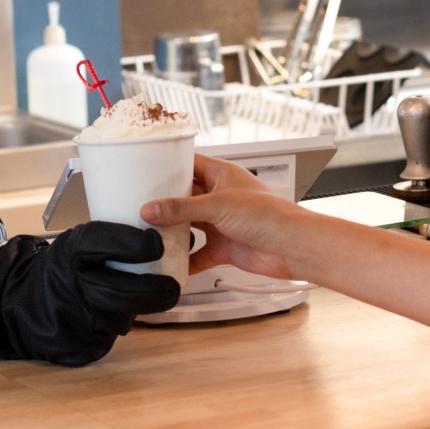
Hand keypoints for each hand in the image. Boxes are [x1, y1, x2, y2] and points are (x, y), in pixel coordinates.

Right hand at [0, 221, 180, 365]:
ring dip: (141, 308)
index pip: (101, 243)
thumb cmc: (59, 270)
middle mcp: (69, 285)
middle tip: (173, 286)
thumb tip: (163, 234)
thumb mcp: (76, 244)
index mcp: (68, 253)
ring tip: (157, 297)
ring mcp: (72, 318)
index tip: (157, 243)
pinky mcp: (79, 344)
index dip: (132, 244)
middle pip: (120, 292)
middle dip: (153, 290)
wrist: (23, 304)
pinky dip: (120, 322)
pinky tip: (123, 312)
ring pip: (120, 316)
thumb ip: (110, 241)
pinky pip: (110, 335)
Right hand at [141, 155, 311, 280]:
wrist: (292, 247)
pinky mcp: (223, 247)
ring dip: (172, 231)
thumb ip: (182, 208)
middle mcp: (220, 197)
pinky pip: (198, 254)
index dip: (167, 166)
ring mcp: (221, 223)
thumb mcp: (218, 205)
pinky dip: (185, 261)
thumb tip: (150, 209)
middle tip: (137, 205)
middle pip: (184, 197)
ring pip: (189, 225)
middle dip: (164, 203)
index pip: (189, 164)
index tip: (142, 170)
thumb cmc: (269, 215)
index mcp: (221, 175)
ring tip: (147, 234)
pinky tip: (170, 264)